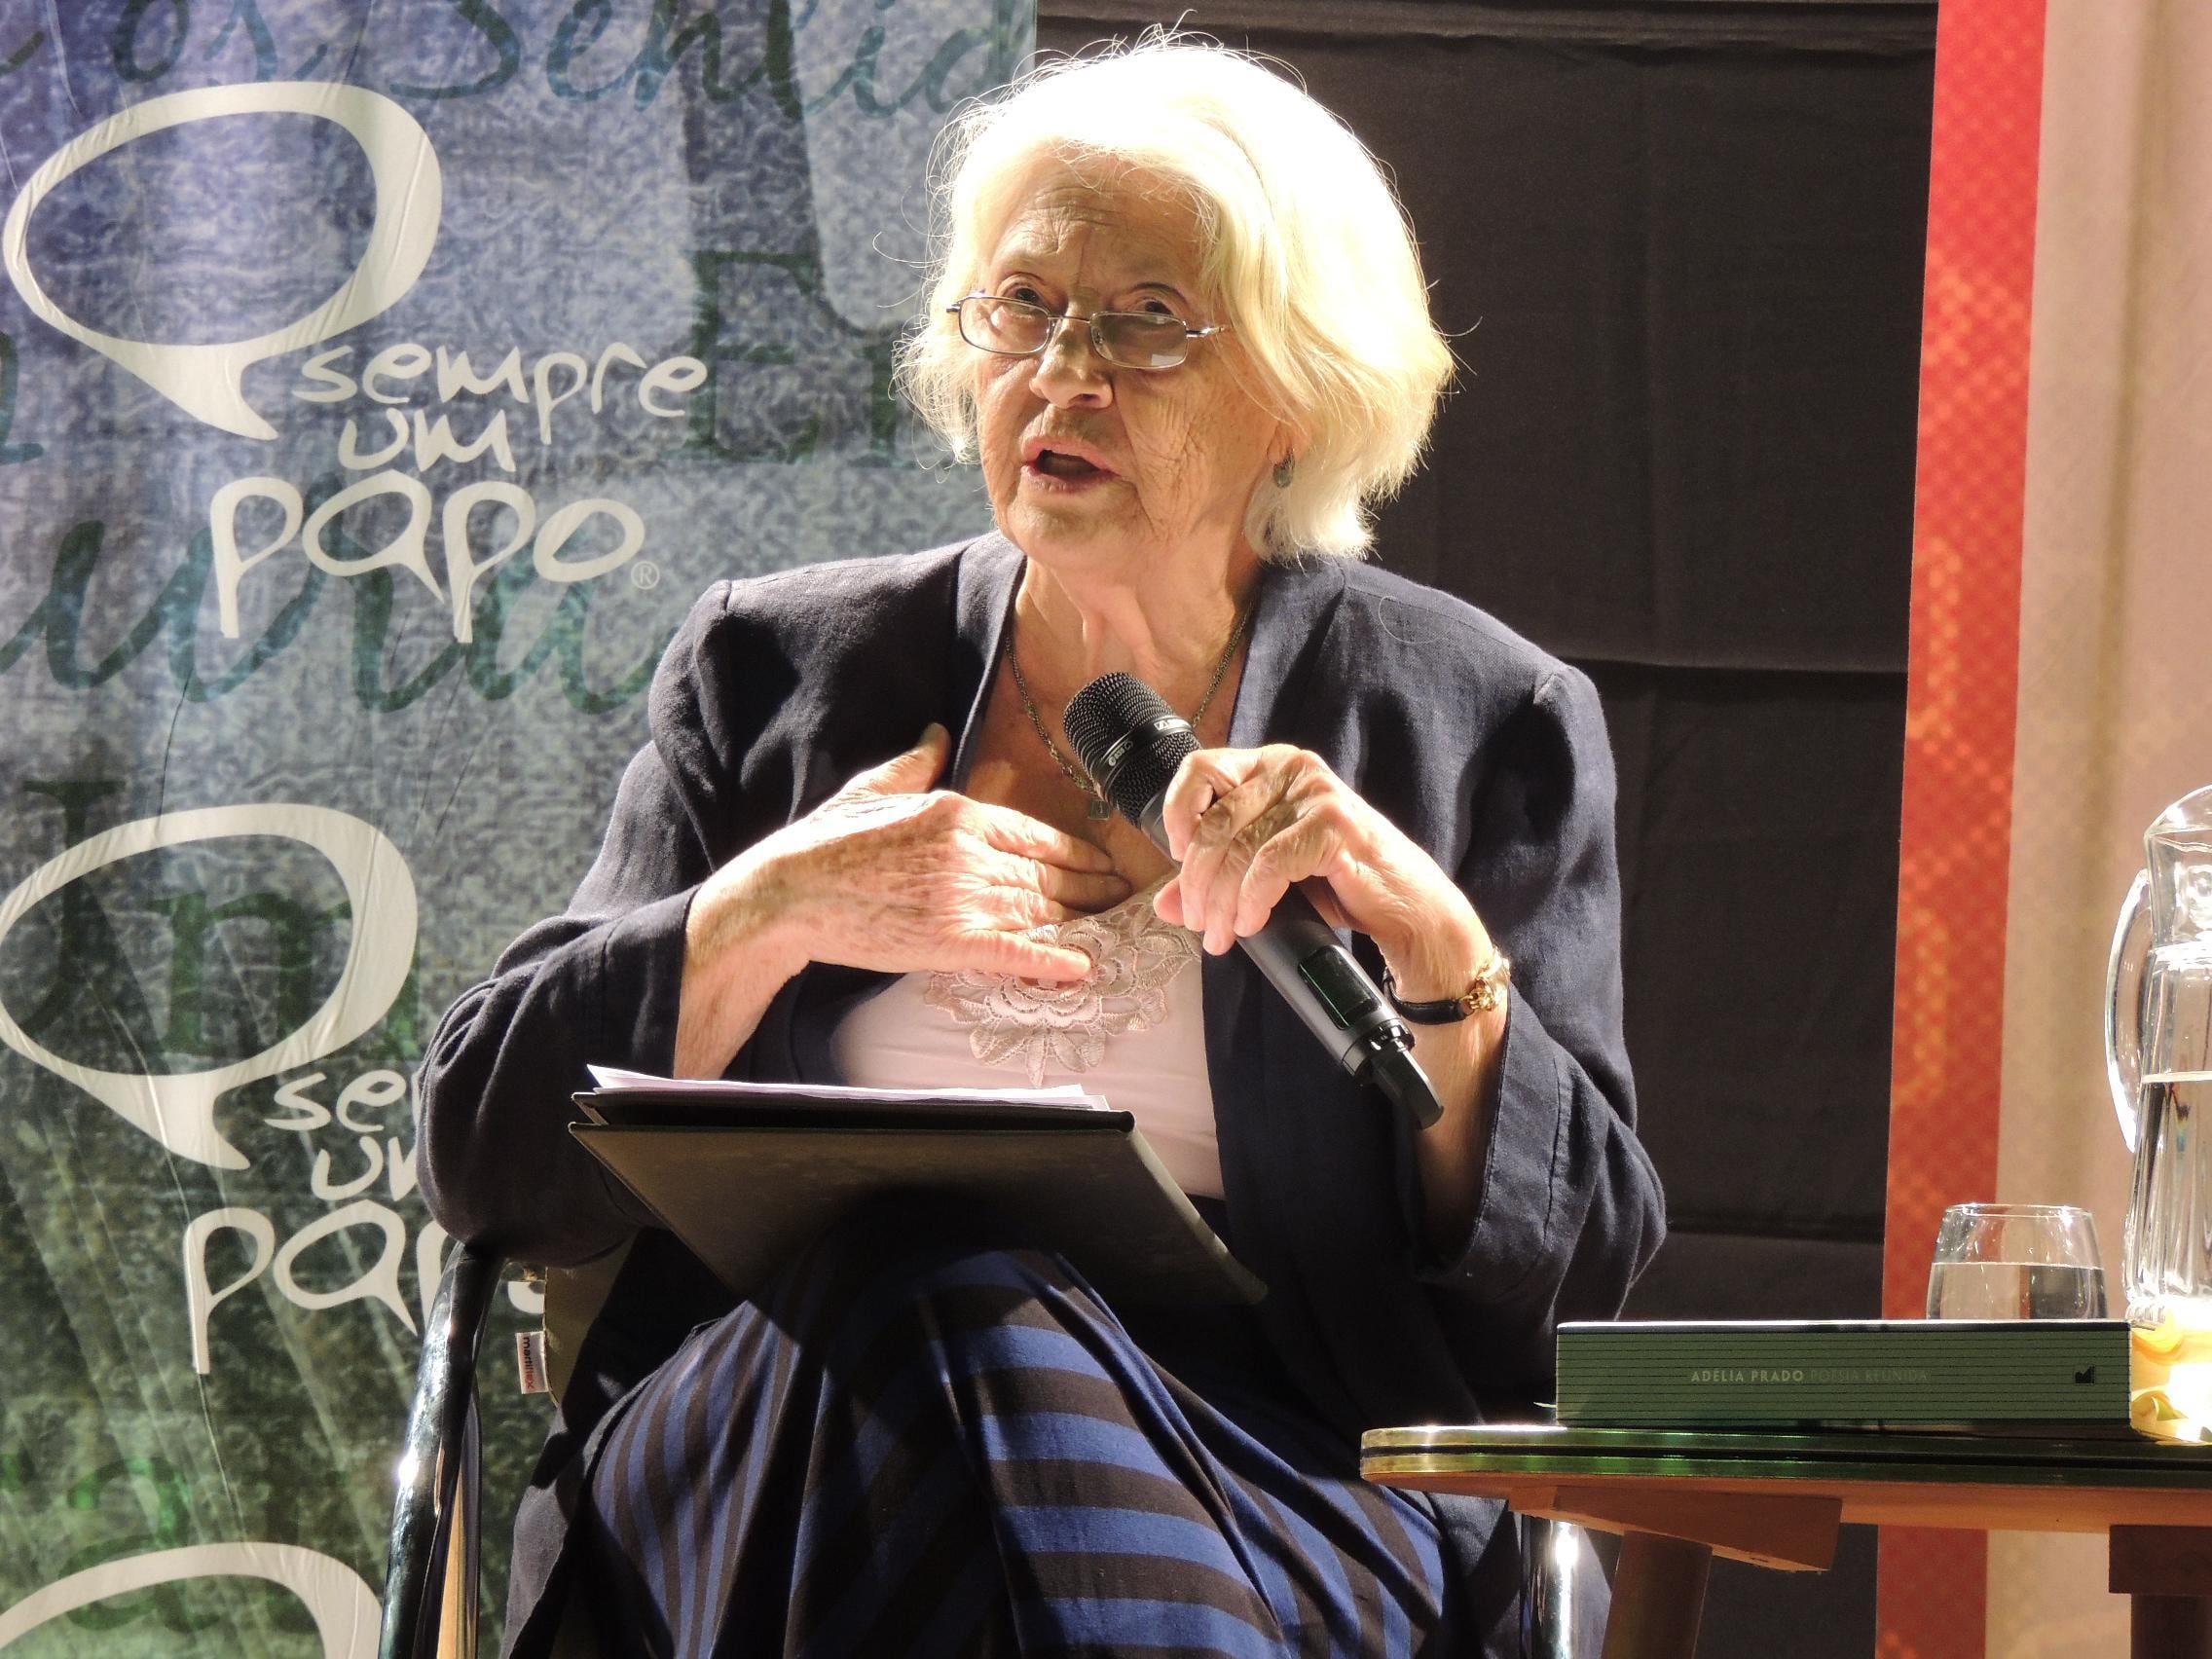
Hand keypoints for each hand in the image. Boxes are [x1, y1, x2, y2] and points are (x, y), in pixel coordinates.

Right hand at [716, 722, 1129, 983]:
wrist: (788, 895)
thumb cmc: (826, 841)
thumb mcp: (874, 787)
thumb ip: (916, 763)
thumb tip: (937, 735)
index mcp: (958, 812)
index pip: (1034, 834)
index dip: (1076, 851)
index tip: (1102, 861)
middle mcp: (970, 853)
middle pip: (1046, 873)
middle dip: (1090, 887)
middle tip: (1124, 897)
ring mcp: (962, 899)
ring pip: (1039, 909)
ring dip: (1082, 920)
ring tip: (1113, 925)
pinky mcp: (949, 942)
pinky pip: (1016, 951)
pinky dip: (1053, 960)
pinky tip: (1083, 967)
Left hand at [1150, 744, 1485, 991]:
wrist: (1406, 910)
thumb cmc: (1339, 884)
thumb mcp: (1268, 875)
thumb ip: (1217, 879)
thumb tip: (1164, 904)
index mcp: (1272, 765)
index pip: (1202, 769)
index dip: (1179, 813)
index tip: (1178, 860)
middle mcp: (1293, 767)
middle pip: (1215, 821)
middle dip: (1198, 883)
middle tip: (1199, 924)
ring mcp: (1316, 792)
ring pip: (1239, 849)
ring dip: (1222, 902)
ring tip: (1221, 936)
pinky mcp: (1334, 824)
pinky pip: (1270, 864)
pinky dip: (1253, 900)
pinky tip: (1252, 924)